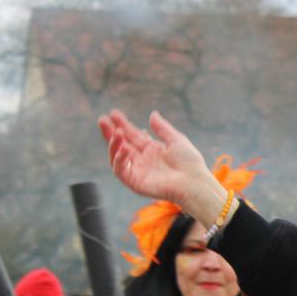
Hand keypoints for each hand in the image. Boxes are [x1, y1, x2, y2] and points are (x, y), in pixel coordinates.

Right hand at [98, 110, 226, 224]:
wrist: (193, 182)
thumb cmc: (190, 163)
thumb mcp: (177, 140)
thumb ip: (163, 128)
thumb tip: (152, 114)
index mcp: (153, 150)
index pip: (133, 135)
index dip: (124, 124)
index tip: (114, 113)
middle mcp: (143, 160)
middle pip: (122, 144)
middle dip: (111, 132)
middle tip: (103, 119)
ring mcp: (138, 171)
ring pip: (118, 156)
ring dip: (113, 144)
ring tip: (116, 132)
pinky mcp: (135, 182)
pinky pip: (120, 171)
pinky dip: (119, 159)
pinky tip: (123, 149)